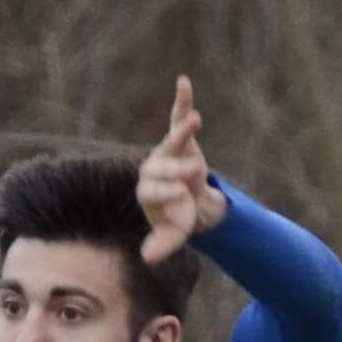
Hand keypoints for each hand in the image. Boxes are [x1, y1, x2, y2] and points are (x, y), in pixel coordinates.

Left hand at [139, 77, 224, 264]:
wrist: (187, 200)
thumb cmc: (176, 216)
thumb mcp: (172, 234)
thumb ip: (160, 245)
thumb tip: (148, 260)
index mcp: (147, 189)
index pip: (151, 188)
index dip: (165, 191)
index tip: (180, 196)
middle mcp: (153, 166)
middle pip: (163, 165)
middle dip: (177, 169)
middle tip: (192, 174)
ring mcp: (167, 150)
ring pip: (173, 138)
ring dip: (183, 129)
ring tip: (195, 119)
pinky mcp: (181, 137)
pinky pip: (179, 115)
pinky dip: (183, 99)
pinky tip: (183, 81)